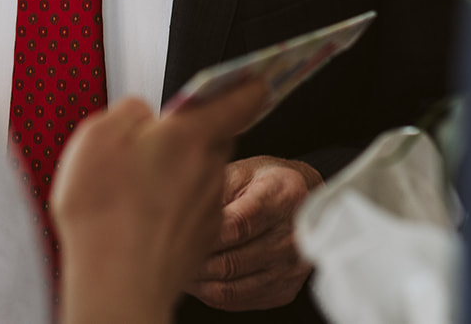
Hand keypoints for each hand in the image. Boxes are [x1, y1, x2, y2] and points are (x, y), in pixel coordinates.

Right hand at [51, 81, 266, 323]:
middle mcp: (209, 170)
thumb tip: (141, 115)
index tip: (254, 78)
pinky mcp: (201, 241)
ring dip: (179, 177)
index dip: (246, 85)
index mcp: (190, 135)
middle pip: (213, 140)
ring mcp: (208, 208)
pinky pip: (192, 212)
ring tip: (135, 189)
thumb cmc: (105, 212)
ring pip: (200, 178)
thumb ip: (128, 113)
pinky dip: (174, 211)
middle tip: (153, 143)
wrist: (116, 283)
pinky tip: (141, 219)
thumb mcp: (98, 136)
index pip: (237, 100)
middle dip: (191, 138)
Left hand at [185, 155, 323, 311]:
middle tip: (165, 255)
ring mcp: (290, 268)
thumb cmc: (267, 182)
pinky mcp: (284, 289)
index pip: (236, 225)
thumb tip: (181, 210)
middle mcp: (292, 236)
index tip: (176, 234)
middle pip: (232, 261)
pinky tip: (196, 279)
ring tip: (176, 267)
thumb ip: (215, 189)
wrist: (305, 201)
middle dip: (195, 261)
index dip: (203, 234)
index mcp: (282, 196)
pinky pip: (239, 300)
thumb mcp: (242, 170)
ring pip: (232, 286)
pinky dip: (211, 292)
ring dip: (199, 281)